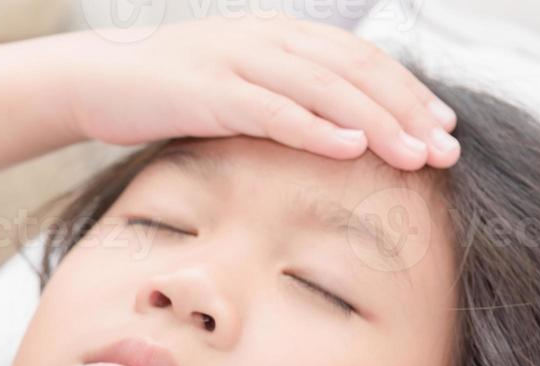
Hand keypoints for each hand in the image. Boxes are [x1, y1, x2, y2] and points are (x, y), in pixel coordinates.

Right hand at [61, 15, 458, 169]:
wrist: (91, 79)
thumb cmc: (160, 93)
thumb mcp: (230, 89)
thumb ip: (276, 101)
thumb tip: (324, 135)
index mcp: (278, 35)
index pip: (359, 60)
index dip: (406, 91)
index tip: (444, 126)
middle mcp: (267, 39)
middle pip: (355, 71)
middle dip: (407, 109)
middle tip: (447, 149)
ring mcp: (239, 62)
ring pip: (327, 89)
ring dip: (377, 123)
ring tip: (416, 155)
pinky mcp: (210, 92)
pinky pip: (275, 110)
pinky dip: (318, 129)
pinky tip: (352, 148)